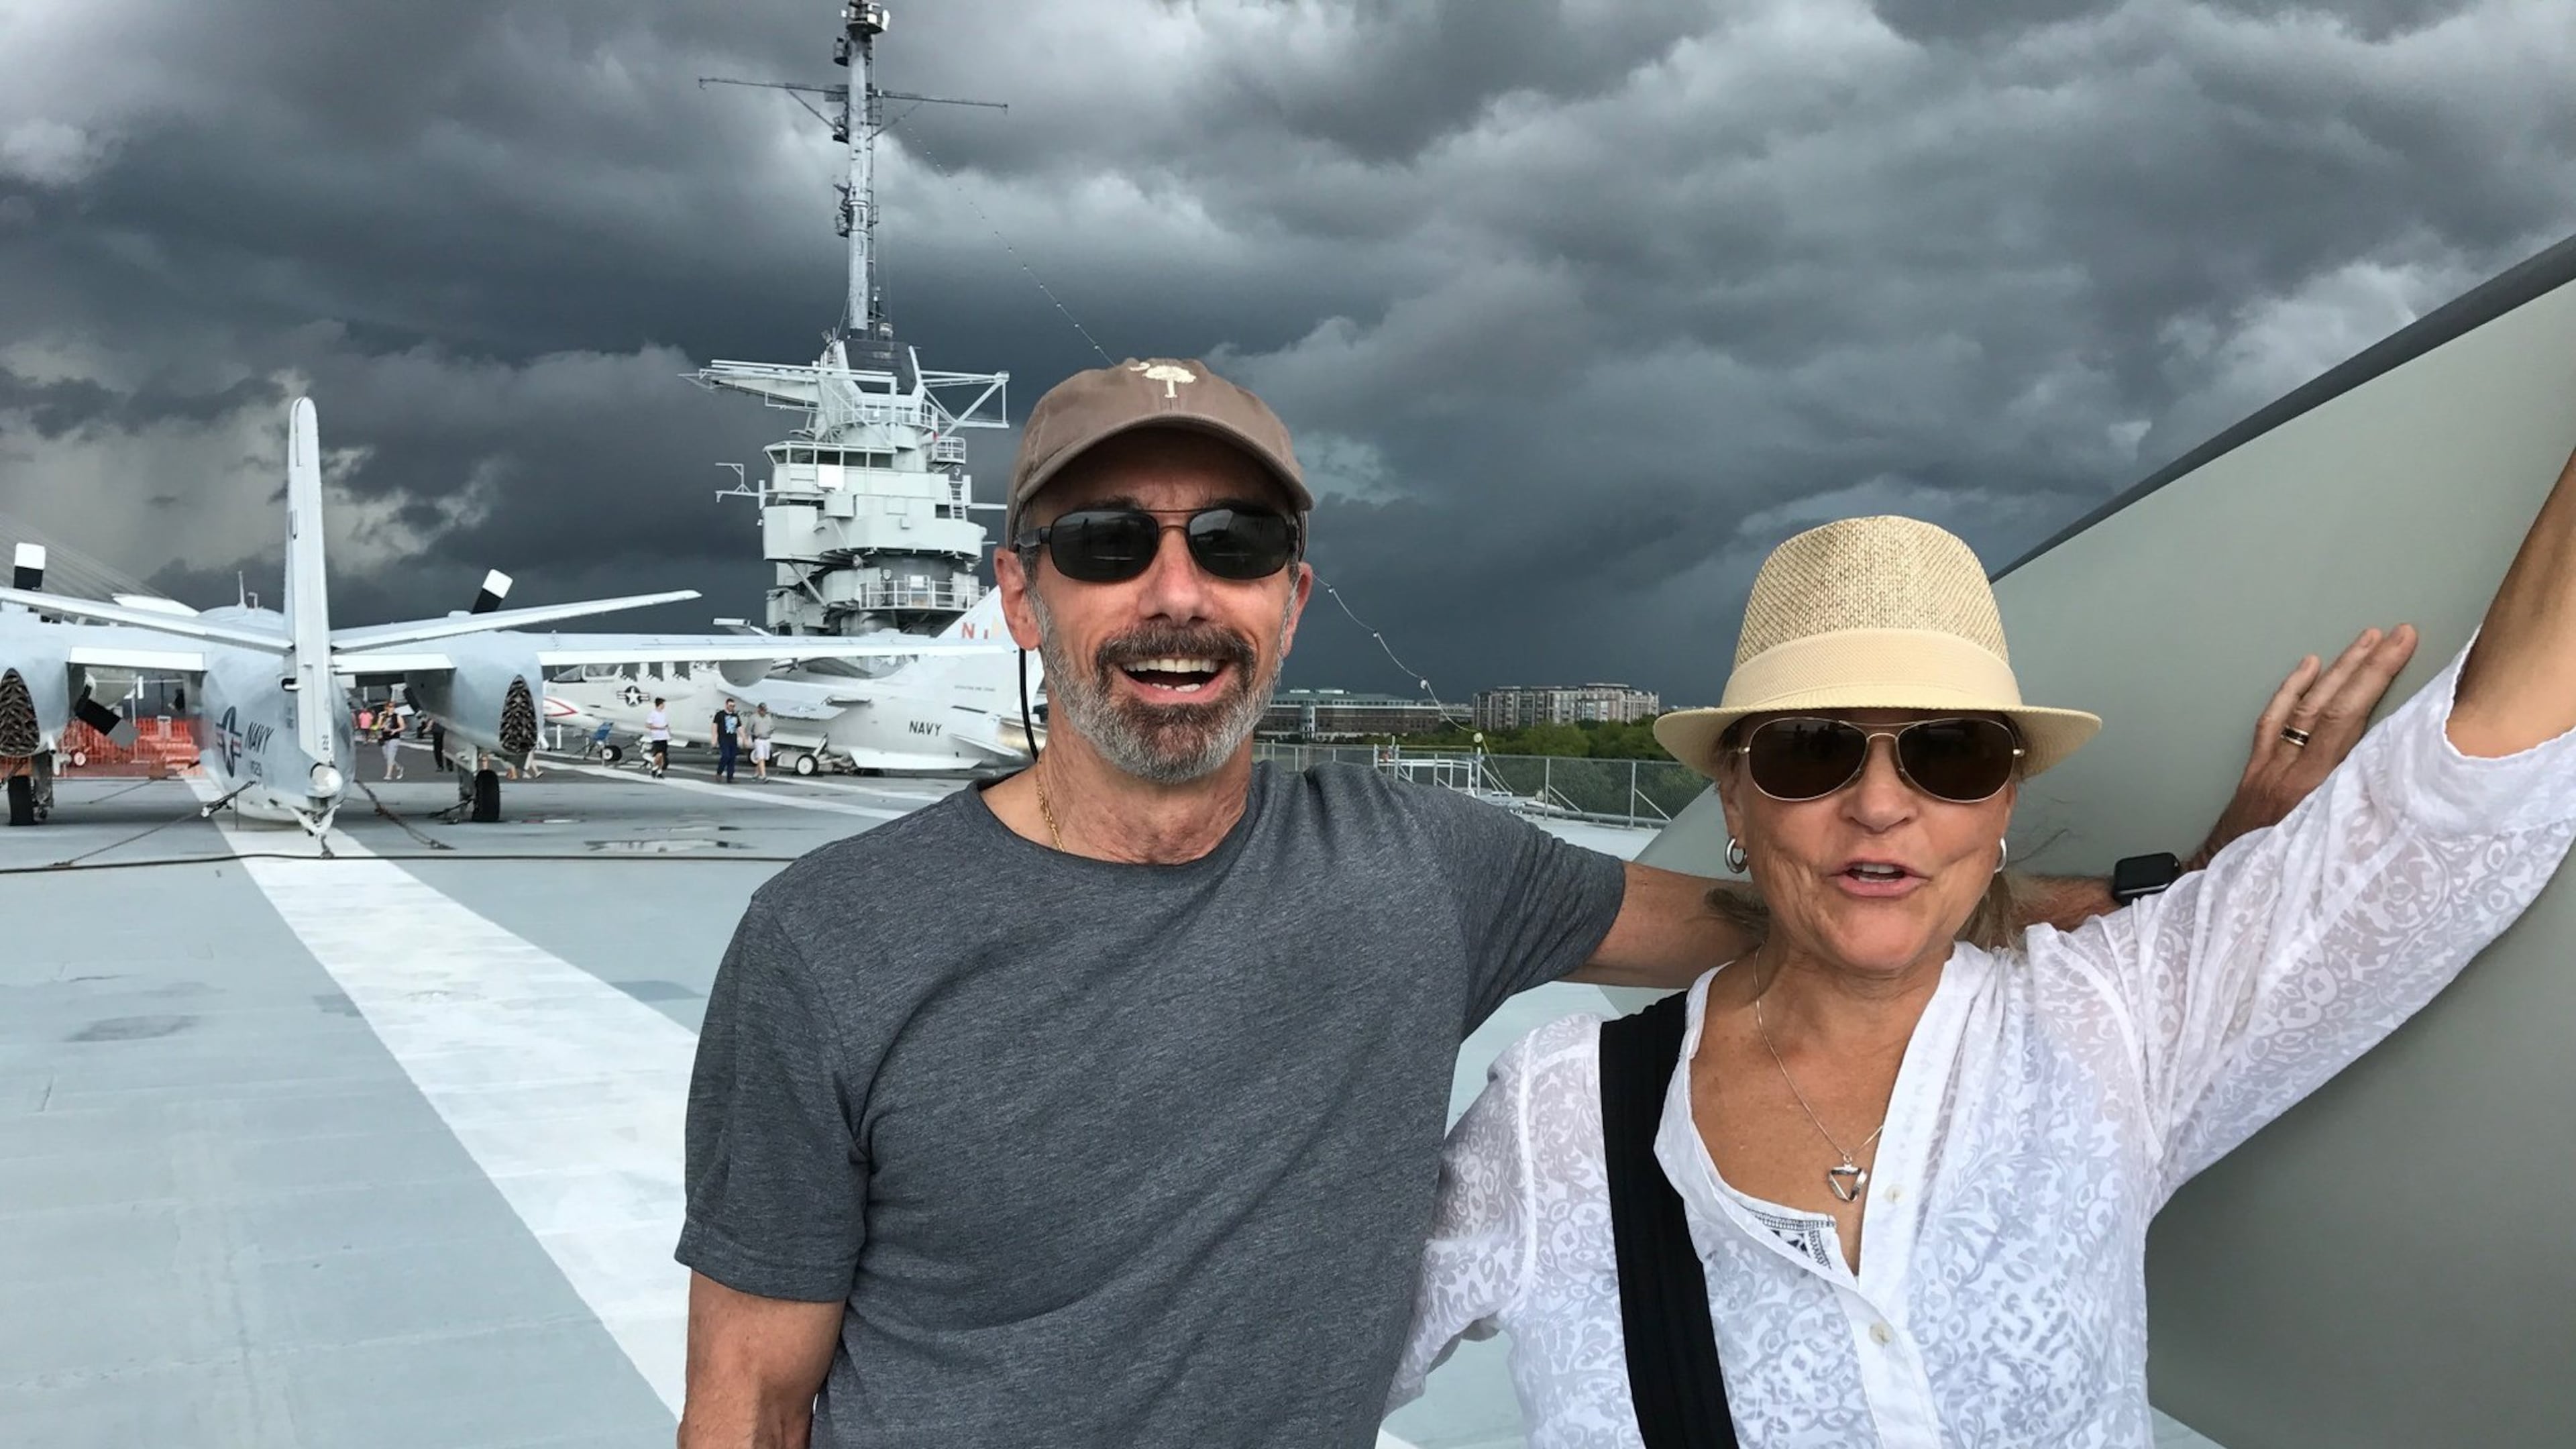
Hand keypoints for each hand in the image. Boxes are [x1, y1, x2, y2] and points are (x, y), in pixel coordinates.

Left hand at [2184, 624, 2419, 870]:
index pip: (2348, 719)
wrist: (2222, 886)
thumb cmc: (2282, 879)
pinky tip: (2309, 667)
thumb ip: (2365, 820)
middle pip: (2330, 706)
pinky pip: (2273, 721)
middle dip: (2365, 666)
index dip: (2375, 678)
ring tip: (2365, 641)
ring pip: (2303, 708)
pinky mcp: (2256, 770)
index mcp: (2314, 790)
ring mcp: (2269, 767)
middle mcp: (2289, 772)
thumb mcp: (2334, 854)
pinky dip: (2291, 691)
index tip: (2401, 646)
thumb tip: (2405, 788)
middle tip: (2394, 634)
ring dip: (2336, 672)